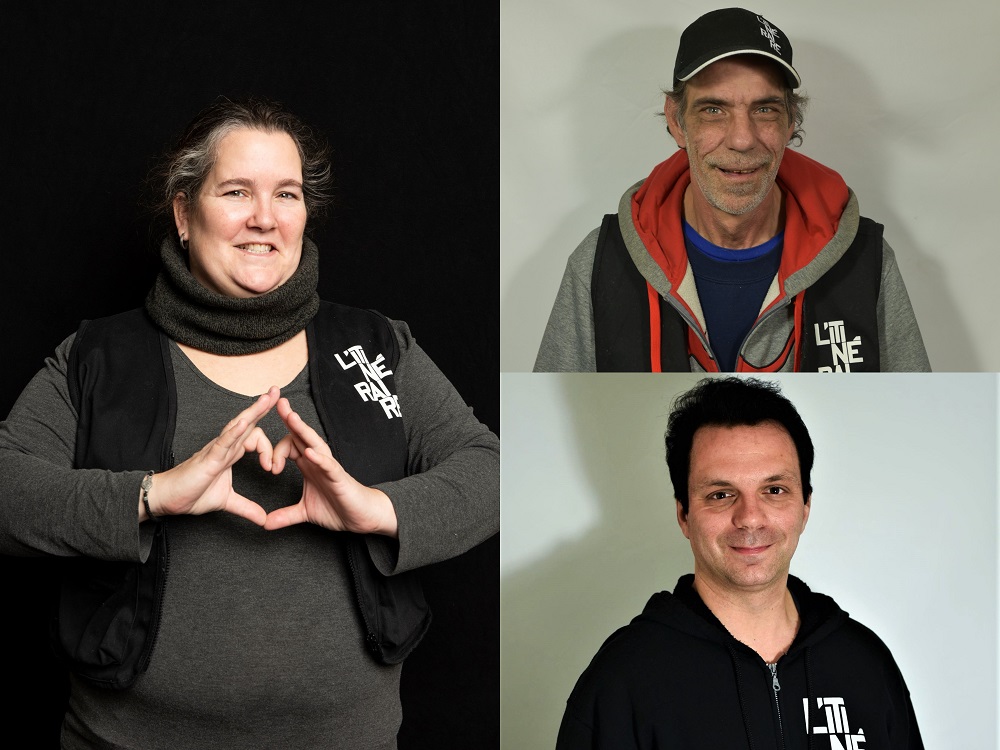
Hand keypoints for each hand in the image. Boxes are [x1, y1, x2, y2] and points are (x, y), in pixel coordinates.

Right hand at [140, 387, 279, 525]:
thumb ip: (246, 507)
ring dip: (253, 411)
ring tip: (268, 398)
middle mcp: (225, 446)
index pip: (254, 438)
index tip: (273, 469)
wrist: (167, 500)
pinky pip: (224, 441)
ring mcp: (216, 449)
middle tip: (277, 391)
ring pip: (238, 426)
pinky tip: (245, 422)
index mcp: (231, 453)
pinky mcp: (208, 458)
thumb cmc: (191, 494)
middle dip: (263, 406)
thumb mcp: (226, 501)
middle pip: (247, 422)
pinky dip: (235, 432)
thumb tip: (263, 519)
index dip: (269, 449)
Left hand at [264, 397, 398, 536]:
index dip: (275, 451)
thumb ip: (284, 515)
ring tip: (291, 417)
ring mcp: (328, 467)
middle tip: (277, 401)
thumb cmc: (338, 508)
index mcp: (308, 465)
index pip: (290, 445)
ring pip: (314, 443)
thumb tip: (265, 523)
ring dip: (302, 430)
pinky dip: (319, 458)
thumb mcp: (304, 513)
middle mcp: (317, 461)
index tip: (268, 468)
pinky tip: (309, 452)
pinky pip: (328, 464)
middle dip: (289, 419)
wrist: (360, 517)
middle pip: (301, 435)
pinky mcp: (338, 477)